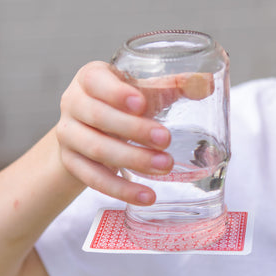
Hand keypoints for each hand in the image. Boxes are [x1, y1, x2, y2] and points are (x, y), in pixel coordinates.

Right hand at [56, 61, 213, 205]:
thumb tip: (207, 83)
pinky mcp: (72, 163)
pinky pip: (93, 178)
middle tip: (166, 140)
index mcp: (90, 79)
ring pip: (96, 149)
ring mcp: (68, 135)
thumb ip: (170, 86)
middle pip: (98, 117)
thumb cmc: (120, 107)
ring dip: (132, 160)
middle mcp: (73, 104)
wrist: (87, 131)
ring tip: (164, 167)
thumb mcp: (141, 92)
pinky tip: (146, 197)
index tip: (142, 104)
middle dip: (133, 130)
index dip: (116, 93)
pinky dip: (120, 189)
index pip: (96, 81)